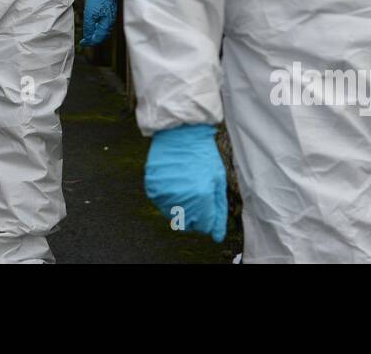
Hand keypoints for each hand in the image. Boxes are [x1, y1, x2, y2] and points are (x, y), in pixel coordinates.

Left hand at [79, 0, 118, 46]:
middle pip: (102, 36)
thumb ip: (89, 27)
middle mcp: (110, 22)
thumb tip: (88, 37)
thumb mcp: (90, 14)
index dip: (90, 42)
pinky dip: (99, 27)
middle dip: (94, 39)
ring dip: (96, 34)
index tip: (83, 43)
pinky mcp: (110, 11)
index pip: (99, 38)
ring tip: (89, 34)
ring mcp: (111, 17)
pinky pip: (105, 24)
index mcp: (106, 24)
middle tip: (85, 40)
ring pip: (104, 30)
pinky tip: (94, 25)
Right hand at [144, 123, 227, 241]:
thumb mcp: (217, 181)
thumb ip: (218, 211)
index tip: (207, 201)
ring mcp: (163, 194)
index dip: (207, 216)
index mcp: (201, 197)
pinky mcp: (152, 187)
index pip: (204, 226)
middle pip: (187, 224)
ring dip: (179, 206)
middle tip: (195, 193)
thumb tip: (217, 236)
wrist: (180, 133)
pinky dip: (166, 196)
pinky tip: (173, 180)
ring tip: (184, 184)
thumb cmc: (203, 155)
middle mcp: (181, 199)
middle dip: (193, 215)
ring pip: (171, 215)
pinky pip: (160, 203)